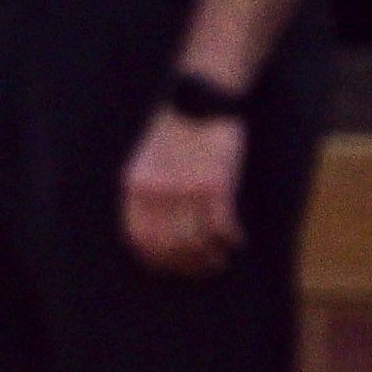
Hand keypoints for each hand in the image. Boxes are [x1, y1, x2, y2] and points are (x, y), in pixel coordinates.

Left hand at [122, 105, 242, 276]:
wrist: (197, 103)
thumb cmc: (172, 134)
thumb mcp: (143, 163)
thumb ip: (143, 196)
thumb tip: (147, 236)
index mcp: (135, 188)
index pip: (140, 240)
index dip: (156, 260)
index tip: (172, 268)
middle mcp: (157, 193)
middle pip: (170, 247)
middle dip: (188, 265)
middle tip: (203, 268)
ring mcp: (186, 190)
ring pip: (198, 241)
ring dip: (211, 257)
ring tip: (220, 258)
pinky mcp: (216, 185)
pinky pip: (223, 226)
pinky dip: (231, 239)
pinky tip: (236, 240)